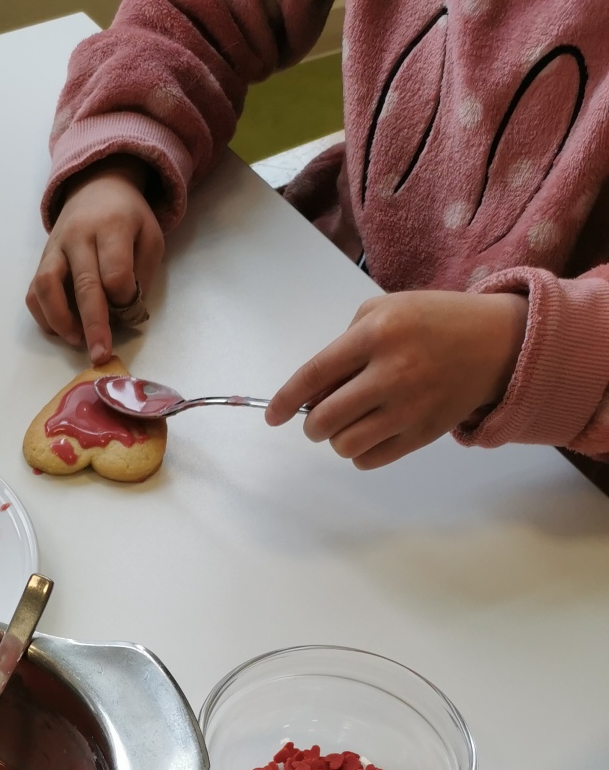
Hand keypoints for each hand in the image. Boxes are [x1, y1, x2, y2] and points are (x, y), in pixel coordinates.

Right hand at [27, 159, 163, 365]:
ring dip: (60, 321)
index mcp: (112, 226)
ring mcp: (55, 248)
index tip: (130, 306)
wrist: (96, 188)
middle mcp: (78, 235)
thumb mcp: (150, 236)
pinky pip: (33, 292)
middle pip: (84, 284)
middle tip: (100, 355)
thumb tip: (125, 312)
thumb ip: (142, 273)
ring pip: (46, 287)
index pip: (115, 271)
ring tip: (77, 341)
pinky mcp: (41, 261)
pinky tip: (61, 329)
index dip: (124, 297)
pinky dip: (44, 316)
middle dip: (93, 325)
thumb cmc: (128, 219)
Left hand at [265, 290, 528, 468]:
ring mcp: (409, 406)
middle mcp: (392, 371)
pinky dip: (360, 452)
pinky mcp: (423, 433)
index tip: (273, 417)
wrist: (495, 343)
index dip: (286, 401)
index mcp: (377, 334)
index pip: (315, 375)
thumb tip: (313, 390)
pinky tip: (372, 433)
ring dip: (337, 439)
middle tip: (321, 417)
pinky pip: (370, 459)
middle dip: (313, 424)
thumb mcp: (387, 309)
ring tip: (352, 422)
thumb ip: (345, 343)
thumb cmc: (432, 322)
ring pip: (345, 445)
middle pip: (324, 420)